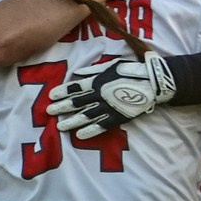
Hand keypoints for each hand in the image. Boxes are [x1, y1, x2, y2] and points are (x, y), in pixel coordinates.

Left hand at [47, 52, 172, 140]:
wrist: (151, 83)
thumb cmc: (131, 71)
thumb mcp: (111, 65)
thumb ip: (93, 71)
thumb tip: (78, 73)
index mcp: (98, 81)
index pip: (75, 87)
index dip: (62, 91)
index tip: (51, 96)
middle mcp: (100, 95)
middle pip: (77, 102)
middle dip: (62, 107)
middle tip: (49, 112)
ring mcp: (108, 107)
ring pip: (85, 115)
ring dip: (71, 121)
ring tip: (59, 126)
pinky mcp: (117, 117)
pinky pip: (101, 125)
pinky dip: (89, 130)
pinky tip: (79, 135)